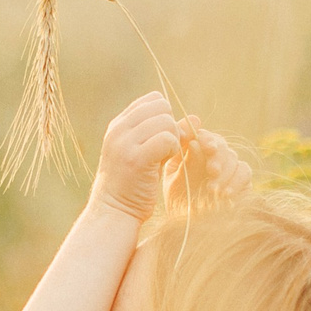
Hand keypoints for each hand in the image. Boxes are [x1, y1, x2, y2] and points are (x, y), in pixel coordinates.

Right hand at [90, 91, 185, 222]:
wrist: (113, 211)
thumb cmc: (132, 183)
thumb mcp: (148, 153)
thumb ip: (169, 133)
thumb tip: (196, 118)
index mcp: (119, 124)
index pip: (153, 100)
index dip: (165, 116)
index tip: (163, 137)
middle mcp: (119, 129)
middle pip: (162, 107)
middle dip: (171, 126)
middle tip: (166, 149)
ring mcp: (125, 143)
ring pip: (166, 122)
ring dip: (173, 140)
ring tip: (163, 157)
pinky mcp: (135, 158)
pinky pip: (167, 139)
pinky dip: (172, 150)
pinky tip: (163, 162)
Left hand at [165, 124, 249, 210]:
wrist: (191, 229)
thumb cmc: (178, 205)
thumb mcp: (176, 184)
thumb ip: (186, 164)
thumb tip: (195, 142)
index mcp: (191, 152)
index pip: (201, 136)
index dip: (206, 138)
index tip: (206, 146)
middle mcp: (210, 156)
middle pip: (221, 144)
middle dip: (217, 156)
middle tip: (212, 170)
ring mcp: (226, 167)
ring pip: (233, 157)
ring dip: (224, 172)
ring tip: (212, 189)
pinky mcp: (241, 180)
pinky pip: (244, 172)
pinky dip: (236, 181)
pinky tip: (225, 194)